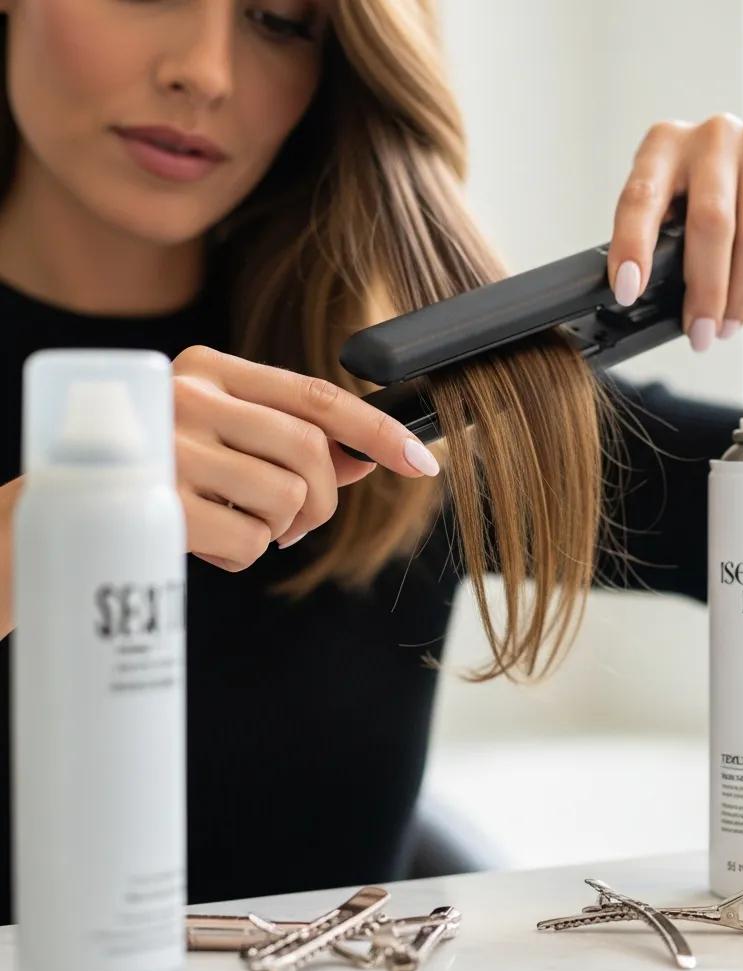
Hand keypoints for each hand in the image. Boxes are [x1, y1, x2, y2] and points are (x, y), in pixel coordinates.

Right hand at [172, 346, 439, 570]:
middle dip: (323, 501)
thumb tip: (366, 459)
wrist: (46, 513)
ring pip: (286, 498)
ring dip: (279, 529)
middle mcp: (187, 395)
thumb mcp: (218, 444)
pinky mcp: (156, 503)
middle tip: (298, 522)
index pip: (316, 396)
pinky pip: (249, 541)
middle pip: (311, 453)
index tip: (422, 461)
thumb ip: (289, 445)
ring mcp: (168, 447)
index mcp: (208, 369)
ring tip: (238, 526)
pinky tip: (207, 545)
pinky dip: (244, 556)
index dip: (378, 430)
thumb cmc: (150, 474)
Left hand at [606, 114, 742, 350]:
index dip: (632, 247)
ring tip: (729, 325)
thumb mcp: (670, 221)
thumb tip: (639, 299)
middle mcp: (713, 134)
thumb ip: (657, 246)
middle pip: (711, 223)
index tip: (628, 291)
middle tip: (700, 333)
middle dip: (705, 291)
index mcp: (663, 146)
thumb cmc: (706, 215)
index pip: (640, 197)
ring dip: (742, 296)